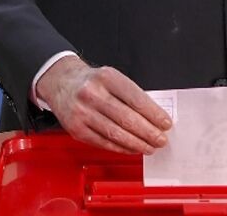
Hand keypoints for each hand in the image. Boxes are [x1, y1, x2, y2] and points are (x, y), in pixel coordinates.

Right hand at [36, 55, 171, 153]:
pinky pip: (103, 142)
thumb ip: (131, 95)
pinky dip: (121, 148)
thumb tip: (154, 117)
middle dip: (148, 132)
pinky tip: (132, 148)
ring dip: (137, 143)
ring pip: (116, 133)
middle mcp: (92, 94)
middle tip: (161, 139)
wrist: (61, 82)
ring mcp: (82, 112)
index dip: (153, 114)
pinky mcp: (76, 129)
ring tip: (150, 146)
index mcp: (106, 77)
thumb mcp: (112, 77)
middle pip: (127, 118)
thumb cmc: (91, 81)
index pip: (135, 98)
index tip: (165, 123)